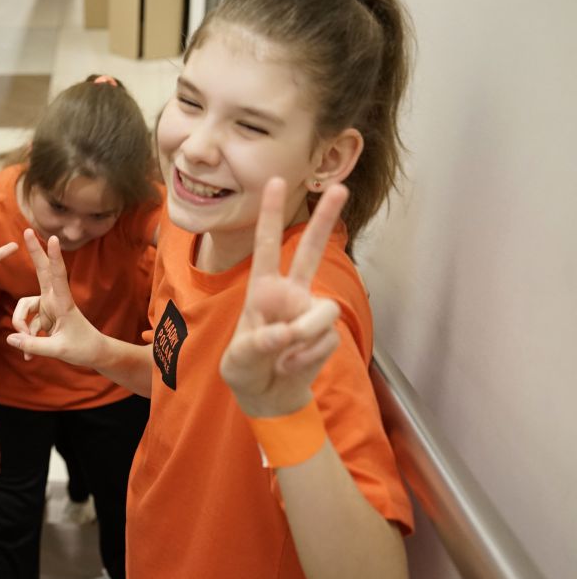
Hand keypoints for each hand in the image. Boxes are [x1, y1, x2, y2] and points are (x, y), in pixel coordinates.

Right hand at [5, 229, 102, 366]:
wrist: (94, 353)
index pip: (58, 276)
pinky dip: (26, 339)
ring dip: (21, 325)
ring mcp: (48, 307)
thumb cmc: (83, 349)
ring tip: (26, 346)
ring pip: (24, 307)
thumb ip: (33, 344)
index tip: (54, 238)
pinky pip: (27, 324)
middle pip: (43, 271)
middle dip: (35, 253)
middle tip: (27, 230)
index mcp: (63, 303)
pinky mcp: (44, 316)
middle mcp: (55, 300)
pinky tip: (28, 356)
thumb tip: (10, 338)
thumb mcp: (58, 350)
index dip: (55, 257)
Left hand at [220, 178, 348, 417]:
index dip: (270, 214)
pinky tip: (292, 364)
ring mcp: (309, 312)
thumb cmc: (245, 370)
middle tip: (339, 188)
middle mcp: (289, 294)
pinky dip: (307, 358)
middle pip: (310, 250)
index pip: (265, 246)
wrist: (267, 397)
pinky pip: (325, 340)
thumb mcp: (239, 360)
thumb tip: (287, 333)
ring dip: (305, 337)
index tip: (275, 182)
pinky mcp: (325, 334)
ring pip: (324, 311)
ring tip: (284, 356)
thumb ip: (259, 344)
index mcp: (262, 290)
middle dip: (325, 220)